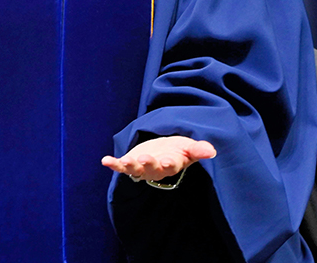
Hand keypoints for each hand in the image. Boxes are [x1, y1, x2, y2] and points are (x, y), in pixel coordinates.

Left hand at [101, 136, 215, 182]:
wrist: (164, 151)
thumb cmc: (179, 149)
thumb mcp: (189, 147)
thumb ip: (199, 150)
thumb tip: (211, 151)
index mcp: (172, 164)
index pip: (172, 165)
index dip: (170, 163)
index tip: (168, 160)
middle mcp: (157, 169)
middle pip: (152, 169)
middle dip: (148, 163)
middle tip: (144, 158)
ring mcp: (142, 167)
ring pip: (136, 169)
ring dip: (130, 165)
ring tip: (123, 161)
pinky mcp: (131, 163)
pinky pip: (121, 166)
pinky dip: (113, 164)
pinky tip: (105, 160)